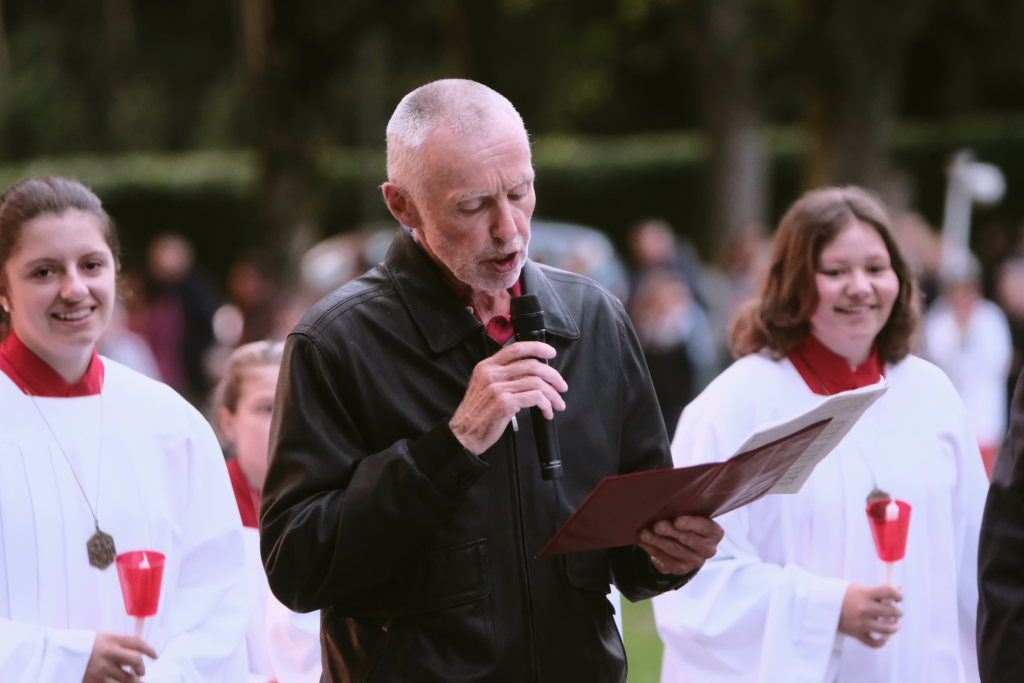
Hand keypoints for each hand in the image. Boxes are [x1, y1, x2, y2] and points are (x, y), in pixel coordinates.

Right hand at [83, 632, 157, 682]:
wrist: (56, 654)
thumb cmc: (78, 645)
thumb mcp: (98, 638)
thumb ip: (115, 644)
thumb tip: (132, 652)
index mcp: (111, 640)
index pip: (137, 643)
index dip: (149, 649)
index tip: (154, 655)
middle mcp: (109, 653)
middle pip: (136, 660)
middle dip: (141, 667)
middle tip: (141, 671)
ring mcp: (102, 669)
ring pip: (126, 678)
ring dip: (131, 680)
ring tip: (132, 680)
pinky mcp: (95, 681)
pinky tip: (117, 682)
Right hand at [450, 341, 567, 453]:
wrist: (464, 434)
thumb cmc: (478, 413)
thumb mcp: (484, 386)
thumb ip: (502, 376)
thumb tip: (532, 372)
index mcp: (487, 366)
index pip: (516, 348)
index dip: (537, 347)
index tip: (552, 353)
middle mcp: (492, 374)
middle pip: (532, 365)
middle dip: (553, 376)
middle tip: (562, 386)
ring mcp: (498, 388)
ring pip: (537, 382)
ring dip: (552, 394)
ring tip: (557, 404)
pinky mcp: (505, 403)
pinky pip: (535, 397)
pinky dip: (546, 404)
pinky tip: (547, 412)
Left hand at [638, 515, 723, 574]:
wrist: (684, 543)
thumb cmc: (687, 522)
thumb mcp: (691, 514)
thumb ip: (685, 509)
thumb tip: (666, 501)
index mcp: (714, 532)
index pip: (704, 527)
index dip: (690, 524)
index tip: (677, 521)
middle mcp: (708, 549)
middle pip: (687, 539)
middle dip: (670, 532)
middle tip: (657, 525)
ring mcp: (695, 561)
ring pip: (674, 550)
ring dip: (657, 541)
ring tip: (644, 533)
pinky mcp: (681, 568)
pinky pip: (665, 559)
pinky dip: (651, 548)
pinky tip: (642, 541)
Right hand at [838, 583, 902, 647]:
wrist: (822, 605)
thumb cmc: (843, 595)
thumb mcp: (859, 588)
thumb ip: (878, 591)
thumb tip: (898, 588)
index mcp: (864, 594)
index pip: (889, 591)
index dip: (898, 594)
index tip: (899, 597)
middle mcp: (864, 608)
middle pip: (892, 612)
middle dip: (897, 612)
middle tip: (896, 611)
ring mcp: (861, 623)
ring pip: (887, 629)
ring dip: (894, 627)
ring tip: (894, 623)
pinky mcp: (857, 634)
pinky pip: (875, 643)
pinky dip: (882, 641)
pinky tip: (883, 635)